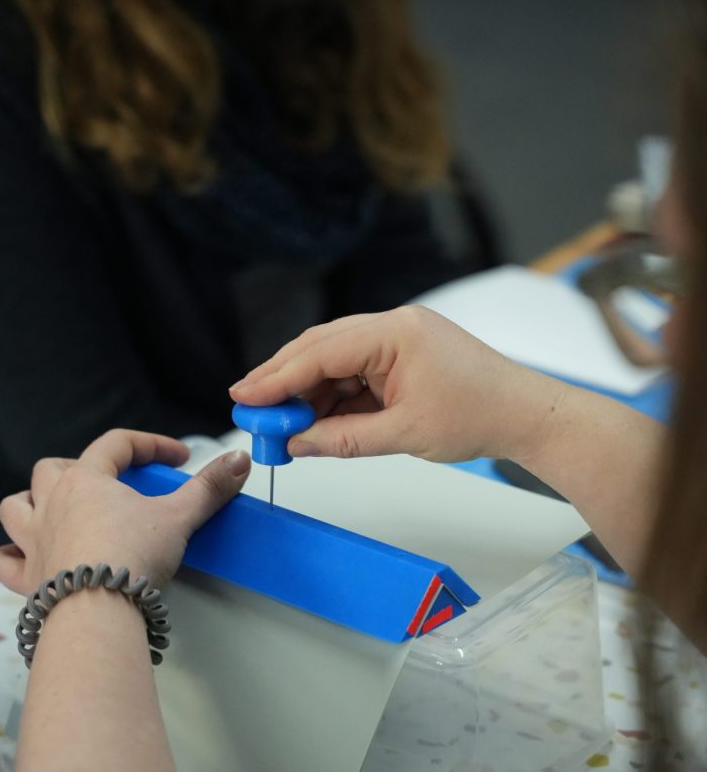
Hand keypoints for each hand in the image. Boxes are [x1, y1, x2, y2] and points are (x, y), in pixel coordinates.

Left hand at [0, 429, 250, 594]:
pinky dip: (10, 556)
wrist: (98, 608)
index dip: (149, 445)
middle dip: (77, 469)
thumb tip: (238, 461)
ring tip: (55, 510)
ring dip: (31, 504)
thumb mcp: (180, 517)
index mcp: (86, 481)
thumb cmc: (131, 557)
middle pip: (52, 469)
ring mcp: (34, 540)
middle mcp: (52, 504)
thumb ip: (209, 487)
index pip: (116, 445)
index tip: (176, 457)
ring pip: (15, 507)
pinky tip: (24, 557)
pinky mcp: (28, 578)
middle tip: (107, 484)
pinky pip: (4, 561)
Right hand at [230, 306, 563, 464]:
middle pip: (321, 349)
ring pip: (335, 363)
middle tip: (249, 409)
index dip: (277, 377)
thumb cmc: (480, 415)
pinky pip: (355, 374)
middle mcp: (393, 327)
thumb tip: (298, 443)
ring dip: (307, 394)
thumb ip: (343, 439)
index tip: (245, 398)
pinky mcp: (402, 358)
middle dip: (283, 381)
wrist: (525, 414)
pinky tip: (313, 421)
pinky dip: (333, 398)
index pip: (321, 352)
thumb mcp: (403, 434)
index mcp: (395, 333)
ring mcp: (397, 341)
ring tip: (280, 427)